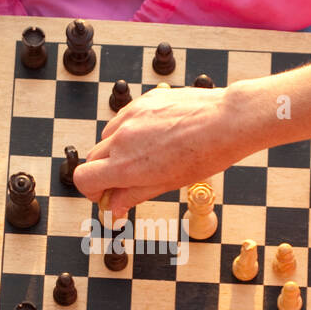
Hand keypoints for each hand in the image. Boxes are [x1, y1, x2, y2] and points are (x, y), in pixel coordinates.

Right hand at [72, 85, 251, 219]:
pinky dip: (129, 131)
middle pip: (92, 158)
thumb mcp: (167, 183)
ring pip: (107, 137)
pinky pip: (124, 119)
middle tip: (123, 182)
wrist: (226, 120)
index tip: (104, 195)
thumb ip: (134, 194)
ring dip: (115, 150)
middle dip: (103, 172)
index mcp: (126, 165)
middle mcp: (122, 138)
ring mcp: (131, 116)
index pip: (83, 179)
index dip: (90, 191)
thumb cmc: (205, 153)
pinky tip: (154, 137)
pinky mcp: (142, 101)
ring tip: (144, 157)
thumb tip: (114, 208)